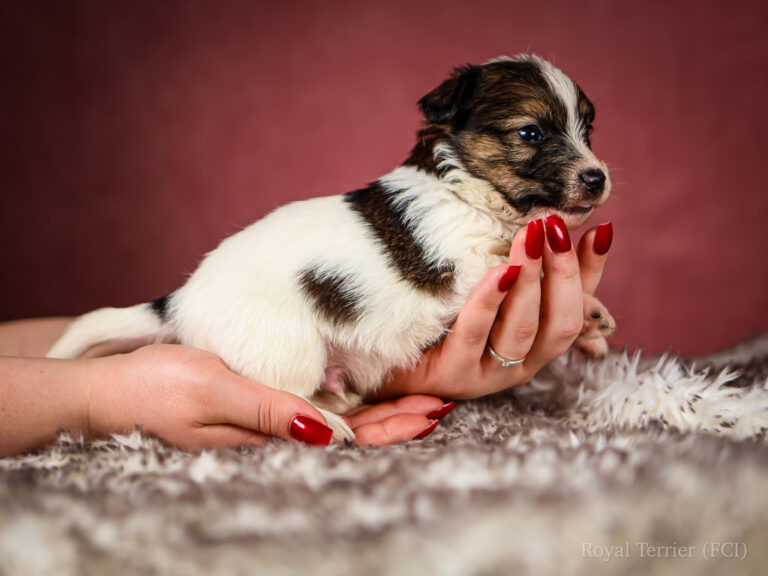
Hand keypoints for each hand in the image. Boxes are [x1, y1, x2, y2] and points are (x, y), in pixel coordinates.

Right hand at [90, 344, 445, 448]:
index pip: (347, 438)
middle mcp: (278, 430)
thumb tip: (333, 435)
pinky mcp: (261, 398)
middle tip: (445, 402)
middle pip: (353, 430)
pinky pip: (316, 400)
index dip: (393, 427)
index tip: (434, 411)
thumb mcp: (214, 392)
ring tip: (425, 395)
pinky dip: (351, 395)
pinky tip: (372, 386)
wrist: (112, 387)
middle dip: (399, 418)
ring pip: (340, 416)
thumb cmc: (156, 388)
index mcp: (272, 435)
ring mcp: (271, 415)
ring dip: (383, 407)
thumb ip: (272, 413)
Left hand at [378, 217, 611, 399]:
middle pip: (560, 323)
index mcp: (537, 343)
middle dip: (562, 272)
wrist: (388, 357)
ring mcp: (488, 374)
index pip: (578, 306)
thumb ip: (521, 266)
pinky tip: (497, 271)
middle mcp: (521, 363)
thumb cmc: (441, 318)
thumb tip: (554, 224)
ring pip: (522, 329)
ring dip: (530, 280)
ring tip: (529, 237)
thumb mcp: (487, 288)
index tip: (600, 228)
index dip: (591, 270)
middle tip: (554, 227)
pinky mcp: (453, 375)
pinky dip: (489, 301)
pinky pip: (474, 335)